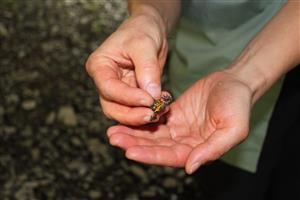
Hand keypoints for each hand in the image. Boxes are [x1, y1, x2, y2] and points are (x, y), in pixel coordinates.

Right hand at [85, 7, 167, 124]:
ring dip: (141, 116)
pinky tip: (163, 108)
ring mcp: (117, 90)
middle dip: (132, 115)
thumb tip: (152, 95)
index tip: (149, 100)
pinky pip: (136, 109)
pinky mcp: (131, 95)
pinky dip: (148, 112)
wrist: (149, 29)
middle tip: (154, 114)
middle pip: (112, 107)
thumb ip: (147, 69)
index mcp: (99, 66)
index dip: (128, 97)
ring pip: (123, 113)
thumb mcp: (144, 44)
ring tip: (161, 112)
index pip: (109, 88)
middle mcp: (104, 81)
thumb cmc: (141, 30)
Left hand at [107, 71, 252, 173]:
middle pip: (156, 147)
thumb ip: (213, 149)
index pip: (171, 156)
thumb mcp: (233, 127)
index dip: (151, 155)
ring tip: (113, 131)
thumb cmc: (238, 103)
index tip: (130, 152)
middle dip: (135, 144)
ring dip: (133, 134)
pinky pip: (154, 120)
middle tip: (114, 139)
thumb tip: (190, 167)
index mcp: (199, 150)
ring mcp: (179, 129)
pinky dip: (140, 121)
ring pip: (152, 135)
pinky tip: (125, 119)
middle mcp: (186, 143)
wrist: (234, 81)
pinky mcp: (173, 115)